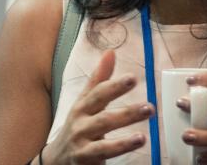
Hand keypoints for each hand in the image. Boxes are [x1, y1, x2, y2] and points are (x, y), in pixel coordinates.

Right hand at [42, 50, 154, 164]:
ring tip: (143, 134)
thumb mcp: (84, 101)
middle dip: (126, 113)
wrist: (56, 158)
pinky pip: (103, 154)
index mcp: (82, 106)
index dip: (114, 86)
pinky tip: (137, 143)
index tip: (133, 79)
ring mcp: (81, 143)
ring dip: (124, 138)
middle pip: (103, 117)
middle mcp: (80, 123)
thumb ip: (99, 79)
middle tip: (149, 107)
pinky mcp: (84, 159)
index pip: (98, 93)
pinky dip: (120, 149)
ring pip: (103, 141)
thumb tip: (111, 52)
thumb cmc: (76, 125)